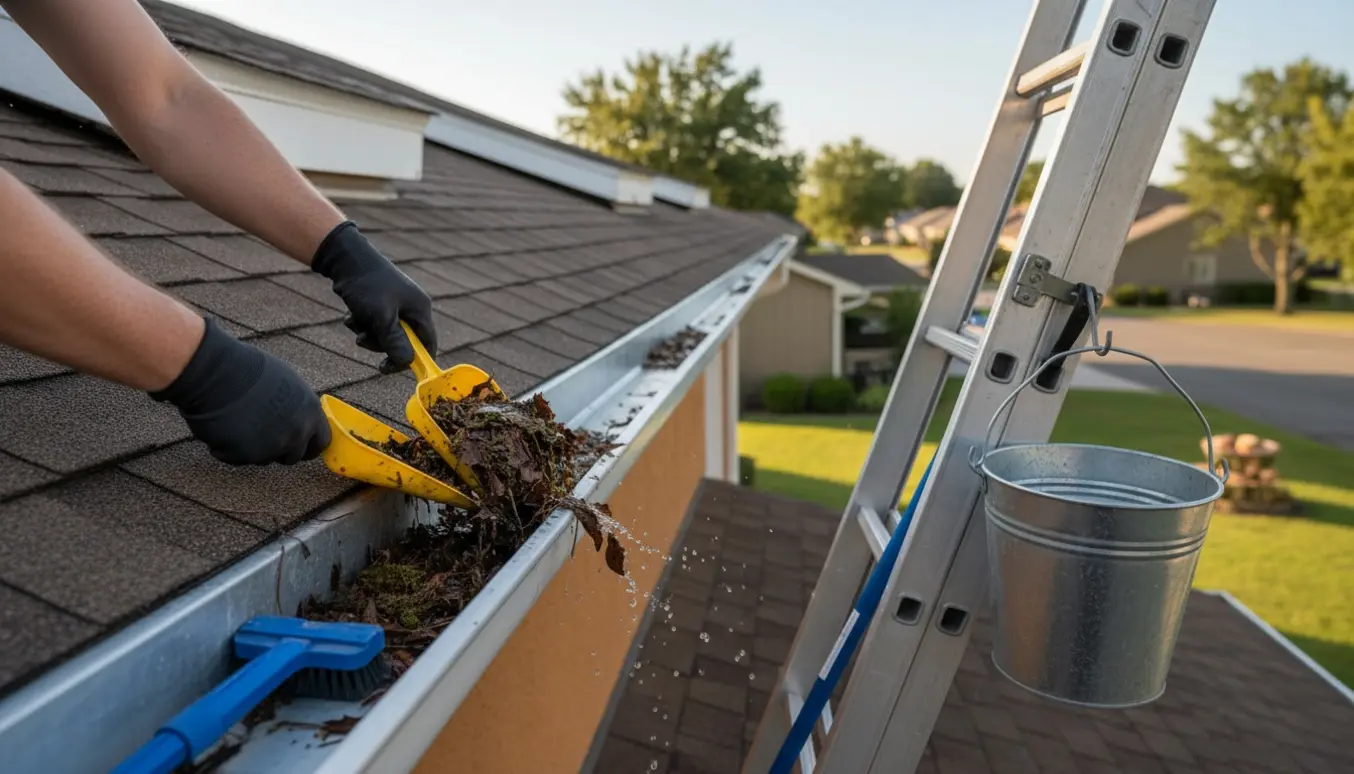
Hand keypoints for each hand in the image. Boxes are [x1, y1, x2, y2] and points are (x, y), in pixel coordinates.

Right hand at [150, 318, 330, 464]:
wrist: (216, 372)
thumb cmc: (247, 369)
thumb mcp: (287, 383)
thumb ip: (298, 408)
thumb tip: (301, 419)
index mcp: (310, 412)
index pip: (320, 442)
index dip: (307, 445)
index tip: (297, 446)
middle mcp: (297, 432)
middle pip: (293, 456)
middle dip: (279, 450)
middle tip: (260, 434)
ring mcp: (273, 446)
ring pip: (264, 459)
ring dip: (252, 447)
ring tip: (238, 420)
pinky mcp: (247, 455)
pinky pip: (237, 459)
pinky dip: (227, 448)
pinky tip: (222, 425)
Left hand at [311, 221, 437, 373]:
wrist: (346, 258)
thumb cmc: (368, 286)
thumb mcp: (381, 317)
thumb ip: (394, 342)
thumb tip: (407, 363)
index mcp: (420, 309)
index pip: (428, 343)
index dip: (415, 360)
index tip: (390, 369)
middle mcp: (412, 306)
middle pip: (404, 341)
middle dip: (381, 344)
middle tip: (363, 340)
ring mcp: (396, 303)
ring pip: (385, 333)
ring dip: (367, 333)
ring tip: (355, 322)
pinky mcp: (381, 301)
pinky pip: (374, 322)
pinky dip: (362, 323)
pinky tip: (351, 314)